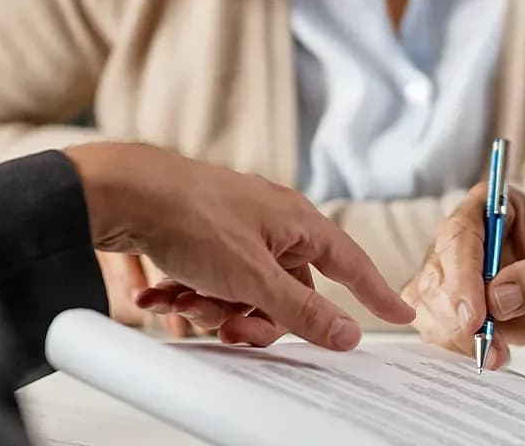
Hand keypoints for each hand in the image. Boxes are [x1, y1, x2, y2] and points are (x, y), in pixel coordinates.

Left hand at [65, 142, 413, 350]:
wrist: (123, 193)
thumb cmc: (191, 217)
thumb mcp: (254, 278)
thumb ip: (302, 310)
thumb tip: (347, 332)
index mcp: (297, 222)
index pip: (350, 263)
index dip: (375, 293)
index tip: (401, 315)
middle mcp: (271, 223)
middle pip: (288, 292)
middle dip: (256, 317)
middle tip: (232, 326)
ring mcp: (235, 230)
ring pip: (244, 292)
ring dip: (214, 308)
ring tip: (185, 301)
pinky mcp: (201, 238)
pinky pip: (210, 282)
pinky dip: (187, 295)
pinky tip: (160, 296)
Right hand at [403, 184, 524, 368]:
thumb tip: (498, 299)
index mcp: (492, 207)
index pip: (460, 234)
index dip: (462, 275)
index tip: (475, 315)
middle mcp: (466, 237)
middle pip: (436, 273)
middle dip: (455, 315)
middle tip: (485, 343)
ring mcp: (457, 273)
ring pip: (428, 303)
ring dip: (455, 336)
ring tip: (495, 353)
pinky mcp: (456, 306)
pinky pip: (436, 326)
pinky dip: (455, 346)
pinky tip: (488, 353)